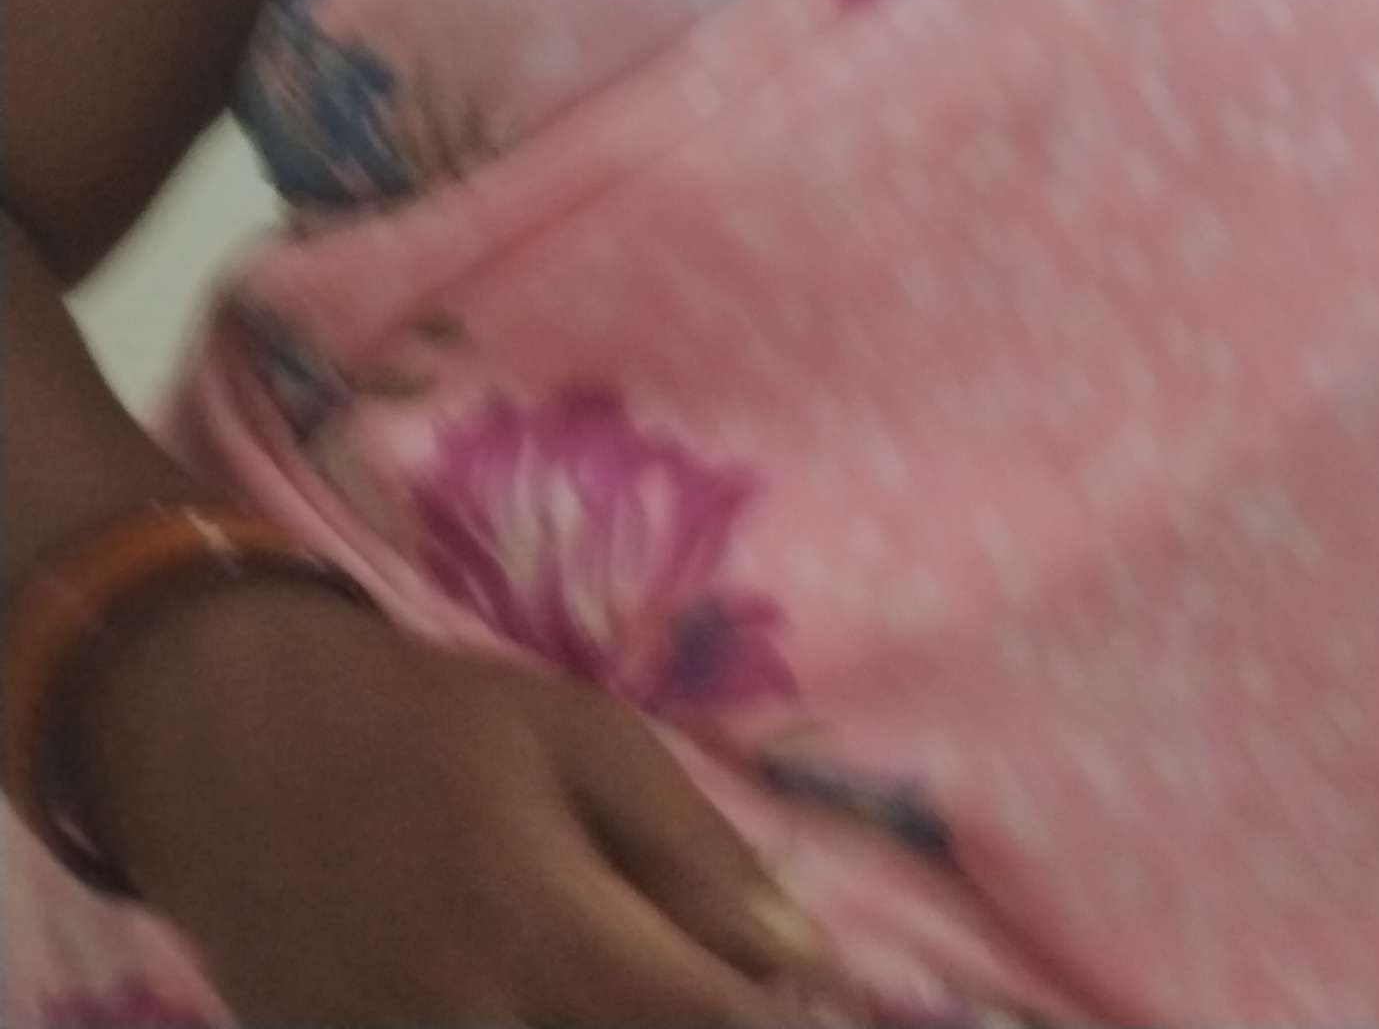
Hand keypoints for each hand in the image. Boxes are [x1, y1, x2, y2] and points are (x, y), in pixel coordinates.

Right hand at [69, 579, 845, 1024]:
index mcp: (537, 923)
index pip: (702, 1017)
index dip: (767, 1012)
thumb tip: (800, 953)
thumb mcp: (583, 739)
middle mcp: (468, 1020)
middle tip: (696, 969)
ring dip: (609, 1011)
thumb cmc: (430, 722)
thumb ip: (693, 853)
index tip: (802, 991)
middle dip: (684, 1012)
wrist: (234, 750)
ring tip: (618, 965)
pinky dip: (532, 1016)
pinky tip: (541, 980)